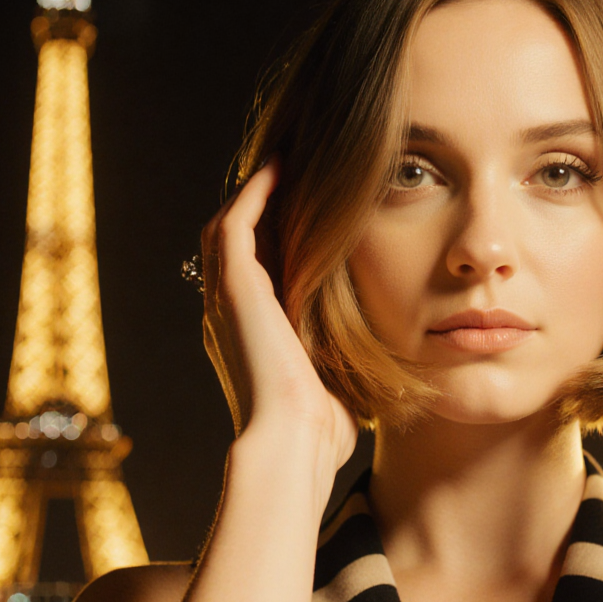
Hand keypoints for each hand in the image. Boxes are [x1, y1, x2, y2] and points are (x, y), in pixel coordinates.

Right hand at [200, 159, 356, 473]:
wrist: (293, 445)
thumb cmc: (320, 435)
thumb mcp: (334, 389)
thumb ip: (343, 369)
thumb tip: (378, 364)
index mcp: (249, 338)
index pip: (256, 273)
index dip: (274, 238)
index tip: (306, 210)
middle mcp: (227, 317)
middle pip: (235, 243)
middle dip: (258, 206)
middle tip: (290, 169)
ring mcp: (224, 302)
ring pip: (228, 227)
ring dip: (254, 191)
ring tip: (283, 157)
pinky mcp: (232, 290)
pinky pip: (233, 225)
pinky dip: (253, 194)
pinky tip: (279, 166)